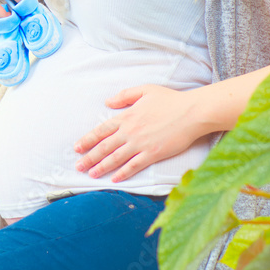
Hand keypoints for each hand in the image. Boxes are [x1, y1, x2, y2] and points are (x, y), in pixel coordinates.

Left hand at [74, 84, 202, 181]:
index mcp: (126, 116)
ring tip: (91, 174)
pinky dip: (123, 173)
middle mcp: (130, 131)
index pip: (101, 130)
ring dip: (102, 167)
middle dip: (89, 158)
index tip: (77, 148)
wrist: (192, 112)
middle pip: (104, 147)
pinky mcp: (154, 153)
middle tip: (78, 166)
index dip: (87, 140)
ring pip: (116, 158)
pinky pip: (134, 166)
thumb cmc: (170, 100)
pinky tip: (114, 179)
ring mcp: (141, 144)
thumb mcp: (145, 90)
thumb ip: (124, 96)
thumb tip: (107, 102)